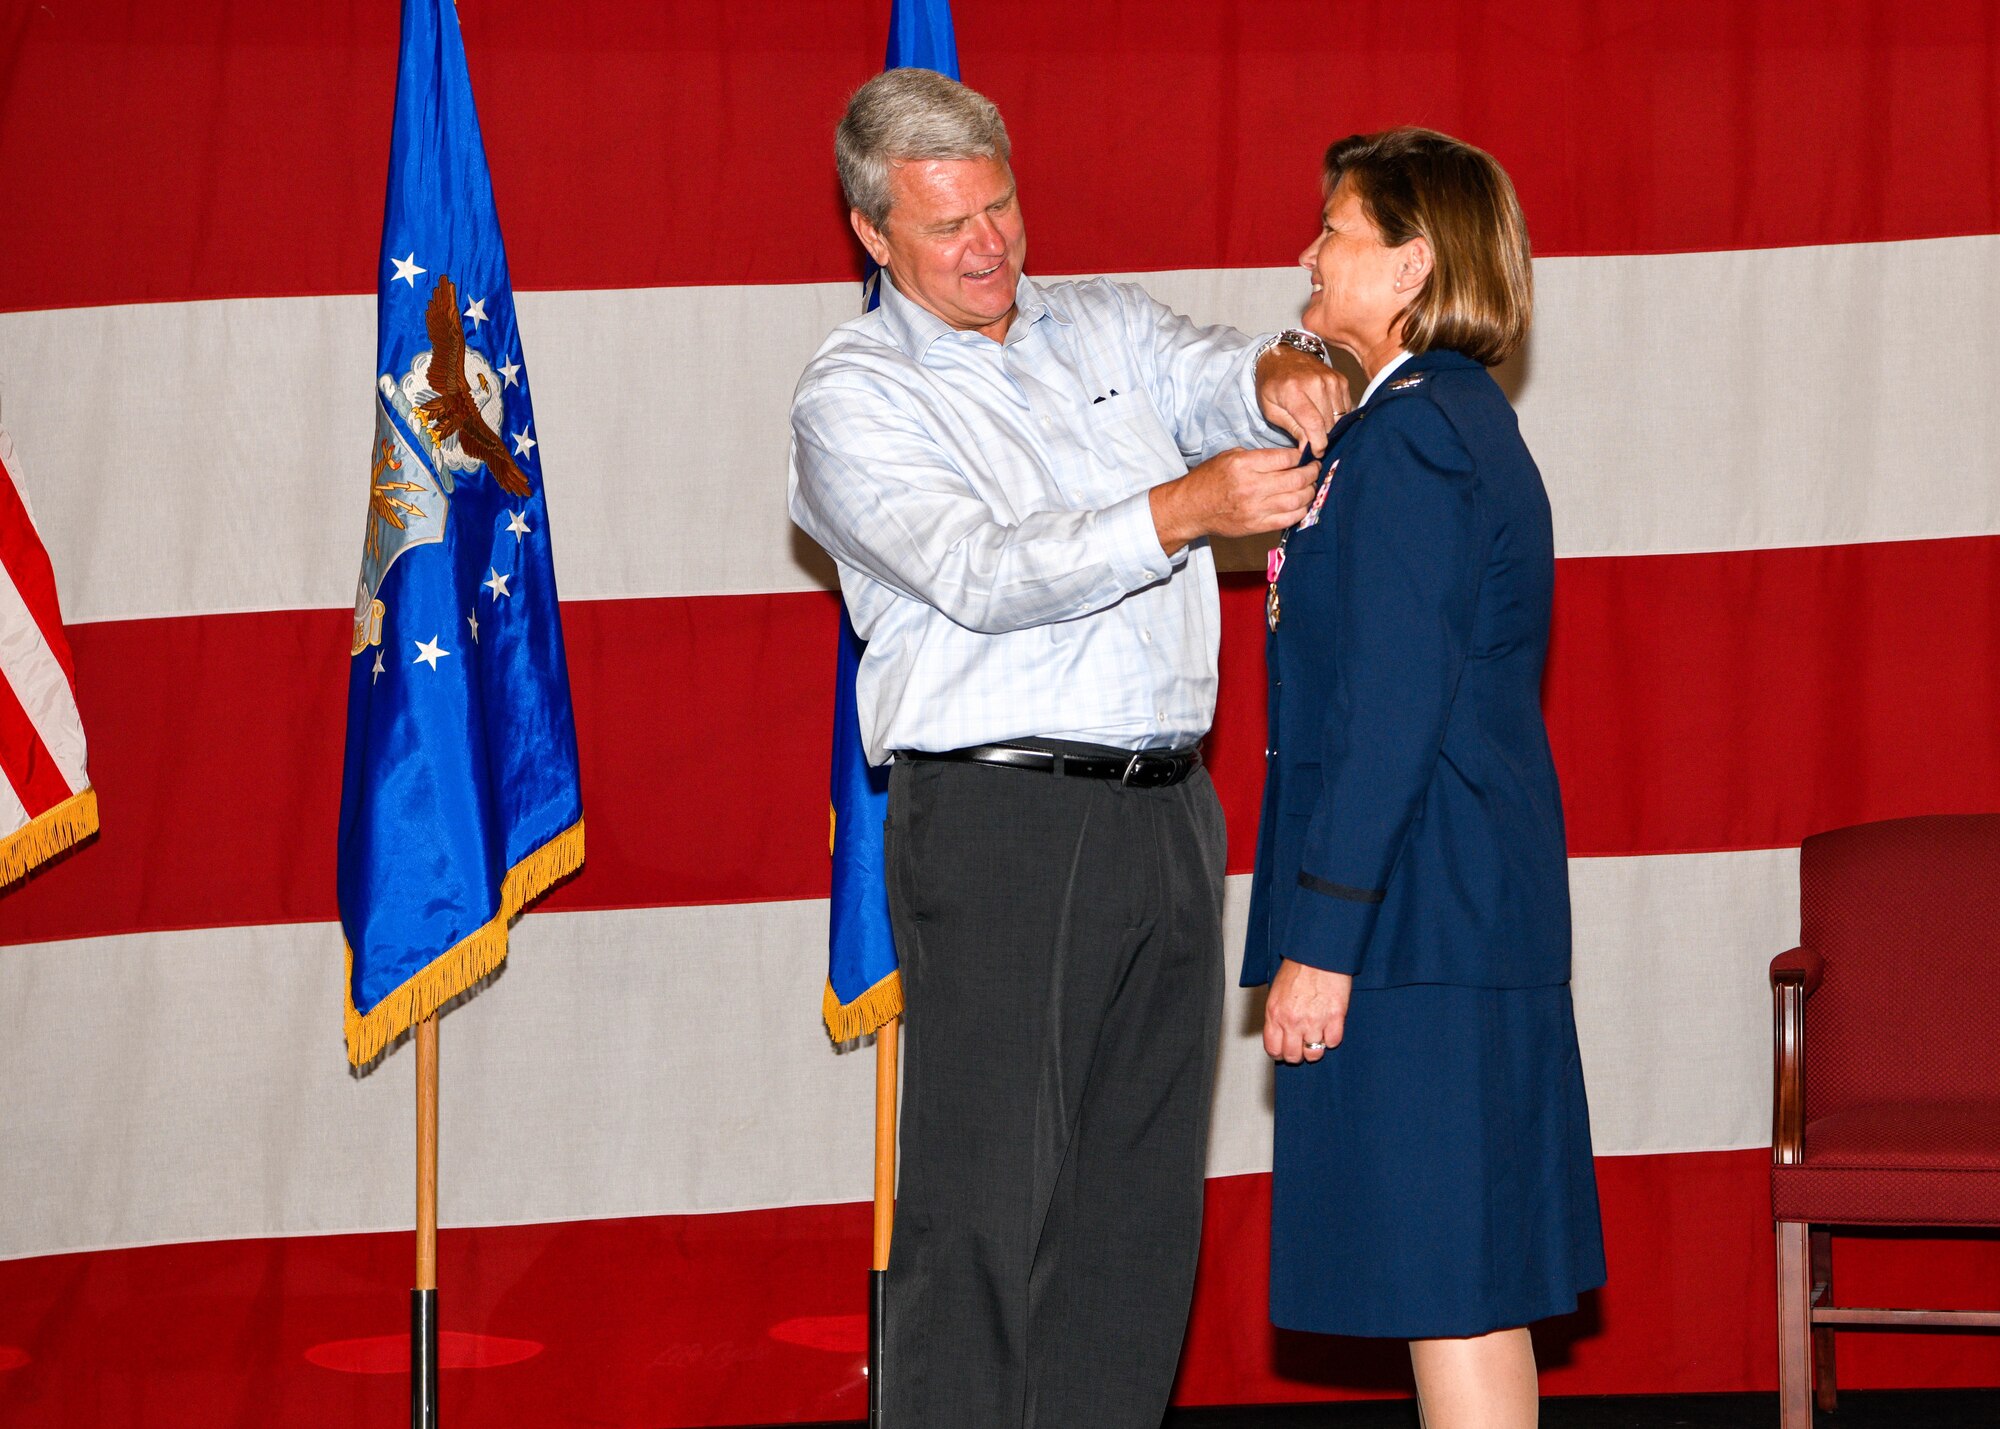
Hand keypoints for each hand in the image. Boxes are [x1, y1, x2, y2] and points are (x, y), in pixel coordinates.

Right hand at [1149, 444, 1315, 552]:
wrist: (1190, 508)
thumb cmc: (1209, 480)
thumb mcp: (1229, 456)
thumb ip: (1258, 456)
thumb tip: (1287, 457)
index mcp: (1244, 465)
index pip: (1286, 458)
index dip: (1301, 455)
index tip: (1304, 455)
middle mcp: (1251, 487)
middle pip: (1297, 479)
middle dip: (1311, 472)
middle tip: (1314, 469)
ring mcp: (1255, 509)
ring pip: (1297, 500)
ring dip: (1310, 492)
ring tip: (1310, 486)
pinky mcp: (1256, 526)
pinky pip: (1288, 520)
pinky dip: (1301, 511)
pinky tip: (1301, 503)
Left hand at [1256, 346, 1350, 455]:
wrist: (1283, 355)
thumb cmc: (1272, 385)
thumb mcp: (1272, 410)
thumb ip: (1292, 429)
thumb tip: (1308, 449)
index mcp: (1294, 390)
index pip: (1313, 423)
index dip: (1318, 443)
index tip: (1317, 454)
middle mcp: (1316, 383)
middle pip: (1329, 423)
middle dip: (1322, 438)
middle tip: (1312, 443)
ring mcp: (1332, 380)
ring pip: (1339, 417)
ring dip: (1330, 428)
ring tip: (1317, 428)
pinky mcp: (1341, 380)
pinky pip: (1345, 408)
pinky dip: (1337, 416)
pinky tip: (1324, 416)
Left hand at [1263, 959, 1351, 1063]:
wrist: (1318, 954)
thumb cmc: (1298, 968)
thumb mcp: (1276, 993)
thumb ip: (1276, 1016)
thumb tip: (1279, 1035)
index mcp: (1275, 1014)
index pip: (1273, 1049)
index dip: (1279, 1053)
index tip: (1284, 1051)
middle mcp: (1293, 1021)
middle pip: (1293, 1056)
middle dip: (1297, 1055)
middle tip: (1302, 1047)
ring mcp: (1314, 1020)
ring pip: (1314, 1054)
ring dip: (1316, 1049)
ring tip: (1317, 1038)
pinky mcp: (1335, 1017)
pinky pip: (1333, 1042)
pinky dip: (1332, 1039)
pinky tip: (1329, 1028)